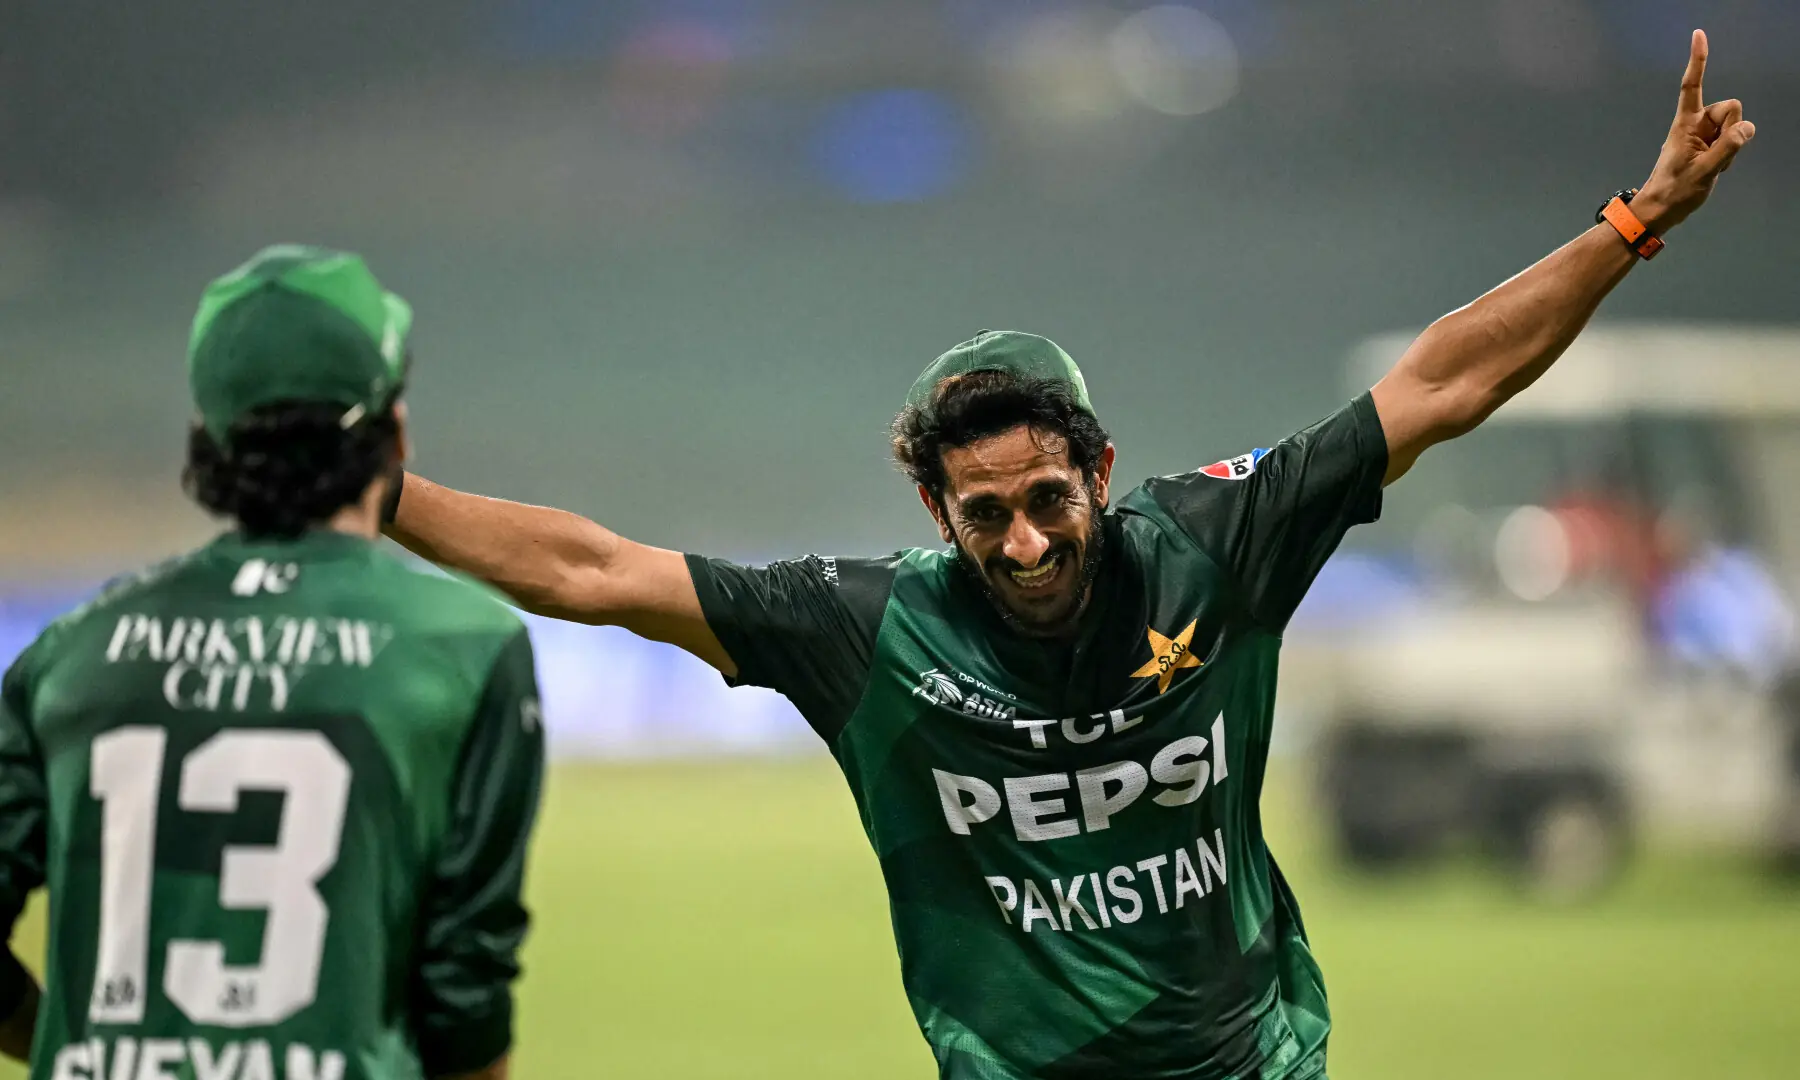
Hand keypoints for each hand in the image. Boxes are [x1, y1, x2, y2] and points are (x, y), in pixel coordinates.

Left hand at [1632, 29, 1754, 233]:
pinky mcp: (1709, 145)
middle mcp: (1695, 123)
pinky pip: (1732, 140)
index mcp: (1685, 124)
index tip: (1698, 35)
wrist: (1661, 210)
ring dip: (1730, 144)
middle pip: (1730, 107)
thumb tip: (1746, 128)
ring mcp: (1703, 135)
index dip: (1698, 60)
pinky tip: (1714, 168)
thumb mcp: (1703, 171)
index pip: (1692, 86)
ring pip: (1734, 125)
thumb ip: (1727, 147)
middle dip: (1731, 128)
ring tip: (1711, 165)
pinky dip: (1729, 154)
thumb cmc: (1674, 191)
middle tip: (1714, 154)